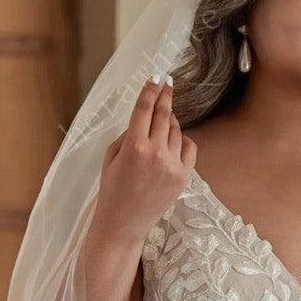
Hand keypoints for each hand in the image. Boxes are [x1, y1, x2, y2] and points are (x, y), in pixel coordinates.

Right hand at [92, 76, 195, 248]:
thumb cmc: (113, 189)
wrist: (124, 223)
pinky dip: (183, 140)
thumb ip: (128, 134)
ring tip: (164, 119)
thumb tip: (146, 118)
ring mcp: (172, 165)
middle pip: (164, 115)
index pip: (144, 108)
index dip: (151, 90)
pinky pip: (189, 148)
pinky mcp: (184, 177)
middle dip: (165, 96)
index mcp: (134, 146)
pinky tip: (175, 140)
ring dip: (170, 121)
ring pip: (176, 130)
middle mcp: (155, 152)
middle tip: (168, 83)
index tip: (156, 78)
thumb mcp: (111, 156)